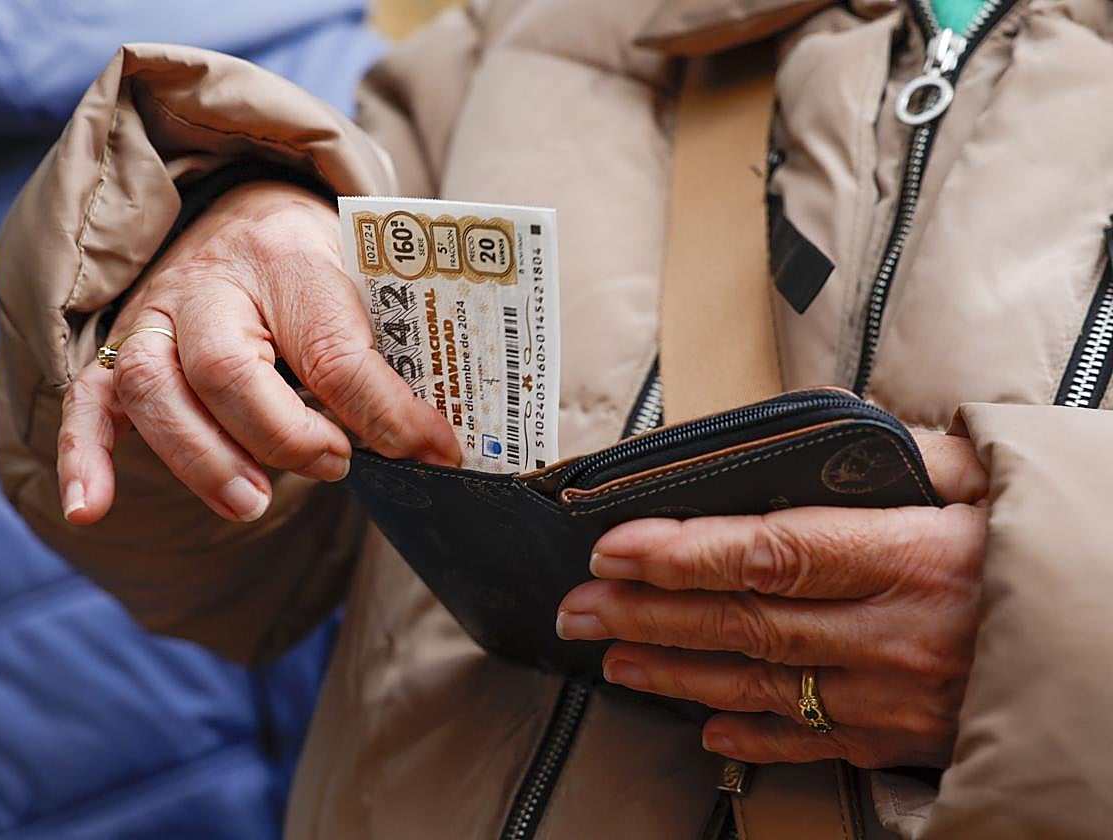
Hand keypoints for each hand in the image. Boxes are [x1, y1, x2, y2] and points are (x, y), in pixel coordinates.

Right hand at [58, 182, 459, 524]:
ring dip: (203, 458)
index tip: (433, 451)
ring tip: (253, 504)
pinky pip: (88, 401)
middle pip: (226, 367)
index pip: (332, 346)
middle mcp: (211, 283)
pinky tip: (91, 511)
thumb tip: (435, 448)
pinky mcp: (121, 350)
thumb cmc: (319, 263)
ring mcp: (156, 316)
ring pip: (154, 387)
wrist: (251, 214)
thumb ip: (390, 356)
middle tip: (335, 465)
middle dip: (282, 435)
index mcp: (289, 257)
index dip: (384, 411)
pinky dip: (85, 458)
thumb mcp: (367, 286)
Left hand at [556, 432, 988, 767]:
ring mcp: (896, 699)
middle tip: (580, 606)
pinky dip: (755, 737)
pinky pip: (816, 742)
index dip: (684, 551)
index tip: (616, 544)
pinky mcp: (908, 740)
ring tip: (613, 656)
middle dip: (650, 612)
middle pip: (745, 620)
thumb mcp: (1005, 483)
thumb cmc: (1065, 558)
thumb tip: (861, 440)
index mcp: (915, 557)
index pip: (773, 551)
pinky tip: (705, 729)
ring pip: (763, 685)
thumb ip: (927, 457)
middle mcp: (896, 635)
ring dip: (677, 670)